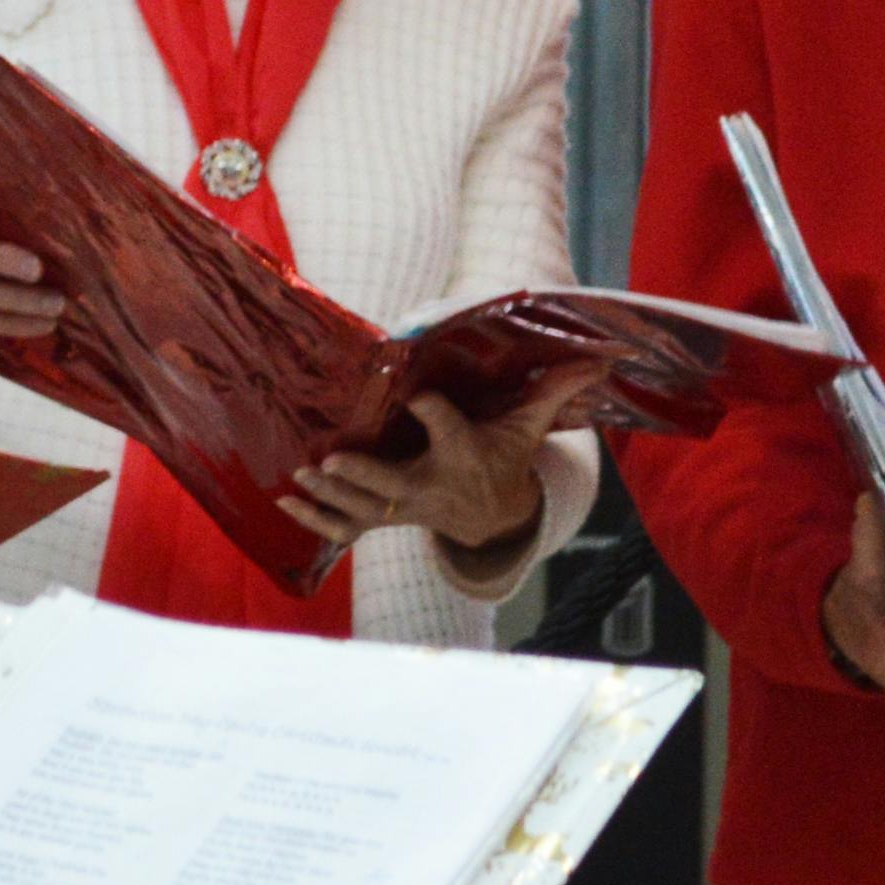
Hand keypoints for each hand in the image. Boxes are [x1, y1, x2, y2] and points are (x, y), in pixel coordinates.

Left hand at [284, 365, 607, 558]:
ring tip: (300, 478)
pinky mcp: (386, 520)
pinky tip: (286, 504)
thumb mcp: (529, 427)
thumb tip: (599, 358)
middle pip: (397, 484)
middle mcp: (432, 485)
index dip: (435, 413)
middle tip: (333, 459)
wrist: (493, 520)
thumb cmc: (504, 458)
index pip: (450, 431)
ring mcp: (405, 507)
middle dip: (365, 474)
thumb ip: (554, 390)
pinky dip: (316, 519)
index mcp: (464, 455)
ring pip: (365, 508)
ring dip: (331, 496)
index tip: (419, 396)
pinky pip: (348, 527)